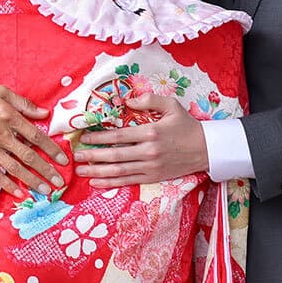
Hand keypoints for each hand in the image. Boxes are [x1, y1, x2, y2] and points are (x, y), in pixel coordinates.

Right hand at [0, 86, 65, 194]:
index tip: (63, 159)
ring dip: (32, 181)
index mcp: (9, 117)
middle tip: (59, 182)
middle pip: (29, 156)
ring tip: (45, 190)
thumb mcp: (2, 92)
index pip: (36, 137)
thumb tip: (44, 114)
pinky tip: (19, 193)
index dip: (52, 149)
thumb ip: (24, 104)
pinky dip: (8, 185)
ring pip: (15, 168)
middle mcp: (2, 135)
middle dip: (46, 170)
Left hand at [72, 93, 208, 188]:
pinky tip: (97, 183)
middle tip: (75, 156)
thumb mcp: (172, 105)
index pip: (118, 136)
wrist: (206, 149)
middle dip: (92, 156)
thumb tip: (127, 100)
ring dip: (97, 172)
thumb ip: (149, 100)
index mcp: (151, 132)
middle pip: (114, 155)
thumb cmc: (187, 126)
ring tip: (80, 171)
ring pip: (119, 171)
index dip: (99, 137)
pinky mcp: (153, 177)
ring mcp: (151, 166)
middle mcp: (149, 151)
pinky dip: (111, 183)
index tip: (83, 137)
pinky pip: (128, 181)